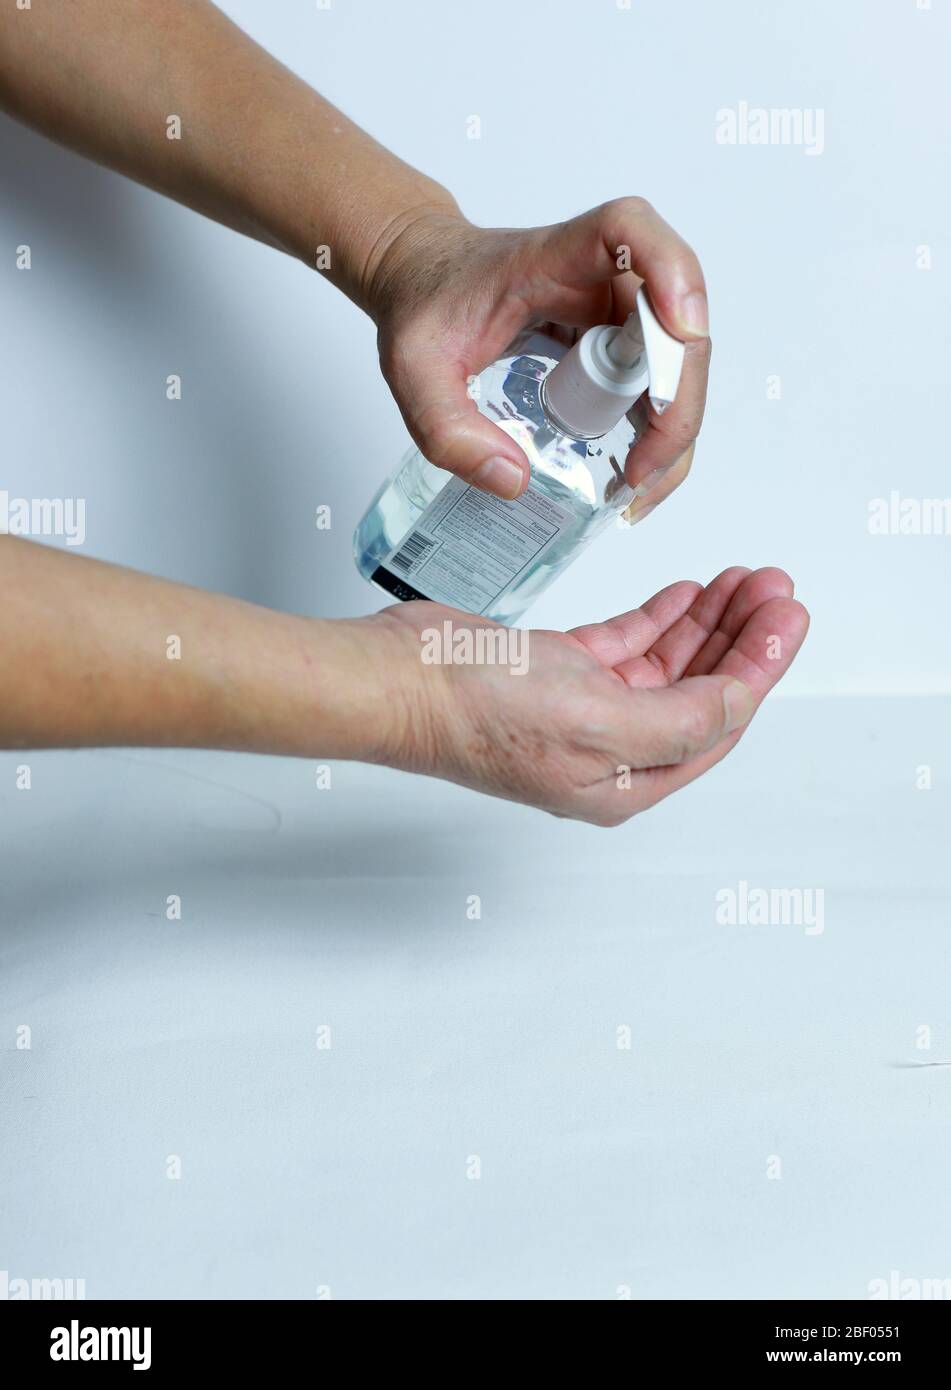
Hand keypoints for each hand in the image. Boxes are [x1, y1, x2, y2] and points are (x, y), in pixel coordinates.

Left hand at [366, 200, 710, 501]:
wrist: (421, 281)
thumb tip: (514, 479)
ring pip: (676, 362)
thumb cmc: (424, 305)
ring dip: (672, 427)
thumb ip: (447, 428)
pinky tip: (635, 474)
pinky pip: (656, 384)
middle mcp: (600, 276)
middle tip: (643, 473)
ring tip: (637, 489)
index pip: (628, 231)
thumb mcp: (413, 372)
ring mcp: (614, 310)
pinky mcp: (616, 342)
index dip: (670, 268)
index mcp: (553, 257)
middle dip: (675, 402)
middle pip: (674, 322)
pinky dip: (656, 432)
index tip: (682, 327)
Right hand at [372, 567, 807, 824]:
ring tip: (744, 581)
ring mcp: (581, 709)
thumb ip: (678, 720)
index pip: (716, 724)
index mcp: (625, 784)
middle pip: (699, 691)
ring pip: (667, 663)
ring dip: (707, 621)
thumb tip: (739, 703)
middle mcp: (609, 752)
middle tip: (773, 589)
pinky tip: (688, 593)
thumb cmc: (478, 712)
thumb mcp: (599, 724)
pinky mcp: (557, 671)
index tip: (788, 618)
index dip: (759, 669)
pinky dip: (659, 617)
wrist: (399, 678)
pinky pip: (626, 644)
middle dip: (741, 639)